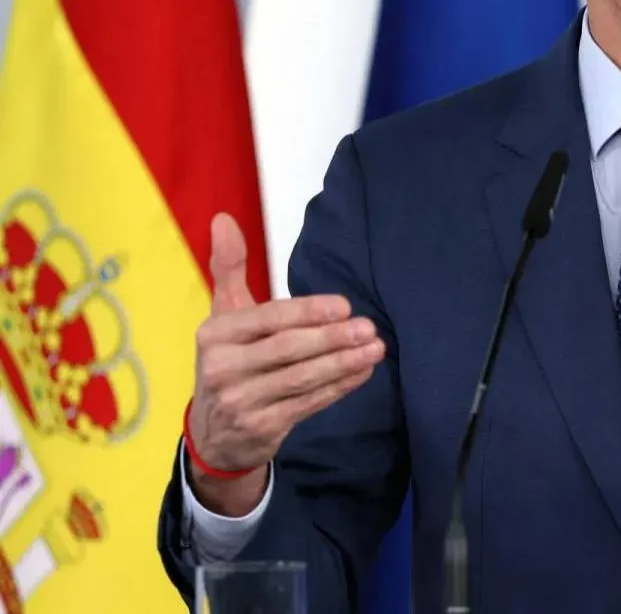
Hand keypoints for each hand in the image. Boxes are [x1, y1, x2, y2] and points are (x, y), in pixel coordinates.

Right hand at [186, 213, 385, 513]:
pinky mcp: (261, 428)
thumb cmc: (228, 361)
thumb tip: (224, 218)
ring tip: (376, 348)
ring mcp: (240, 402)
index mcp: (214, 334)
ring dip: (344, 363)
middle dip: (333, 338)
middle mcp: (222, 368)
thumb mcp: (223, 315)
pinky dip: (338, 387)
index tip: (345, 306)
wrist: (214, 434)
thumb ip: (228, 267)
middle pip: (288, 350)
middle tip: (369, 327)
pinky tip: (362, 372)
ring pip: (301, 379)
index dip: (308, 312)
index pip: (268, 319)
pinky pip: (308, 404)